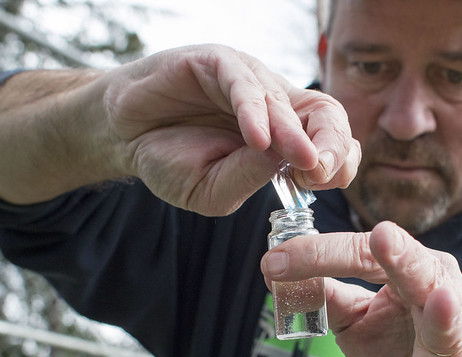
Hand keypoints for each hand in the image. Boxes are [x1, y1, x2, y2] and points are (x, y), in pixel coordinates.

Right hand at [102, 44, 359, 214]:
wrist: (123, 136)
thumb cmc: (172, 162)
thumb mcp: (213, 190)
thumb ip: (249, 178)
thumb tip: (285, 160)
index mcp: (285, 136)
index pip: (332, 141)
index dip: (338, 160)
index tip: (323, 184)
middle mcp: (274, 105)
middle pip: (325, 113)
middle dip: (331, 144)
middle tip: (322, 172)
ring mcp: (247, 81)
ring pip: (284, 100)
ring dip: (294, 133)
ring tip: (301, 160)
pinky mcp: (216, 62)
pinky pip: (242, 82)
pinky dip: (252, 110)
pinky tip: (256, 138)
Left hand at [260, 221, 461, 356]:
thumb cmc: (398, 354)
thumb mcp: (354, 321)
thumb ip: (325, 296)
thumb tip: (278, 272)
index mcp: (413, 271)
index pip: (365, 254)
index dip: (319, 257)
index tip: (273, 263)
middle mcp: (443, 292)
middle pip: (417, 271)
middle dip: (398, 256)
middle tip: (378, 236)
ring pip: (452, 320)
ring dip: (444, 312)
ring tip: (434, 299)